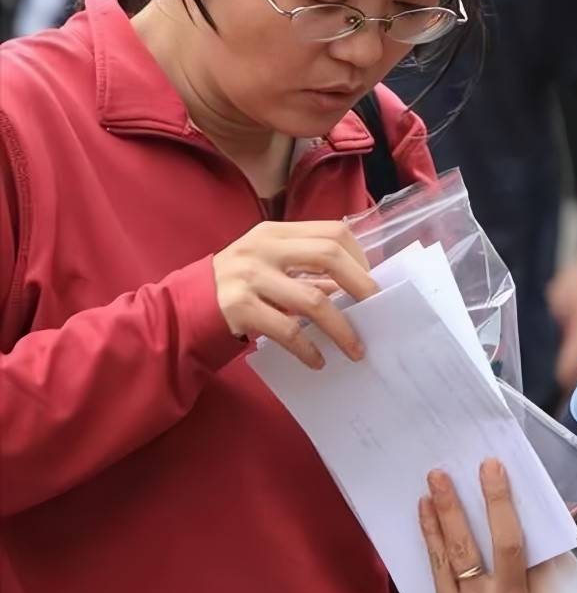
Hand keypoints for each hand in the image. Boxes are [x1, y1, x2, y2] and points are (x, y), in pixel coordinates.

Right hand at [213, 221, 377, 368]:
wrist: (184, 308)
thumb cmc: (239, 287)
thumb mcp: (270, 266)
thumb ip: (307, 270)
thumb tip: (360, 290)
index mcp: (275, 233)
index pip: (333, 232)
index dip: (360, 257)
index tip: (371, 283)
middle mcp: (262, 248)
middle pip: (328, 256)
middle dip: (360, 286)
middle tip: (376, 311)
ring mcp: (248, 277)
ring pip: (313, 300)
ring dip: (341, 329)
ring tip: (355, 350)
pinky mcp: (238, 308)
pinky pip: (287, 331)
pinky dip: (308, 349)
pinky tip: (318, 360)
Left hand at [419, 460, 572, 592]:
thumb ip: (555, 557)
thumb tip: (562, 509)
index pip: (515, 544)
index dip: (501, 503)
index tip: (493, 470)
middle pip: (481, 546)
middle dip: (467, 504)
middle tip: (455, 470)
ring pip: (453, 554)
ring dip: (442, 514)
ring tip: (435, 482)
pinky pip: (436, 569)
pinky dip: (431, 536)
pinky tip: (426, 511)